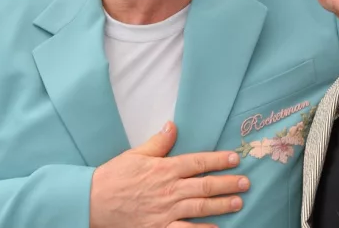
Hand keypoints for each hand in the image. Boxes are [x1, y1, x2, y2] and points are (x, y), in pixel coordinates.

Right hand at [89, 121, 249, 227]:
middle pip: (205, 185)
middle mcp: (169, 190)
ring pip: (200, 207)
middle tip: (245, 182)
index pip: (198, 162)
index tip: (235, 158)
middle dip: (228, 183)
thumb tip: (172, 125)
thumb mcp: (135, 154)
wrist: (93, 203)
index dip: (218, 160)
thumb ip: (158, 142)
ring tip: (238, 202)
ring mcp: (166, 211)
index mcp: (165, 169)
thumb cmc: (114, 178)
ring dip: (221, 205)